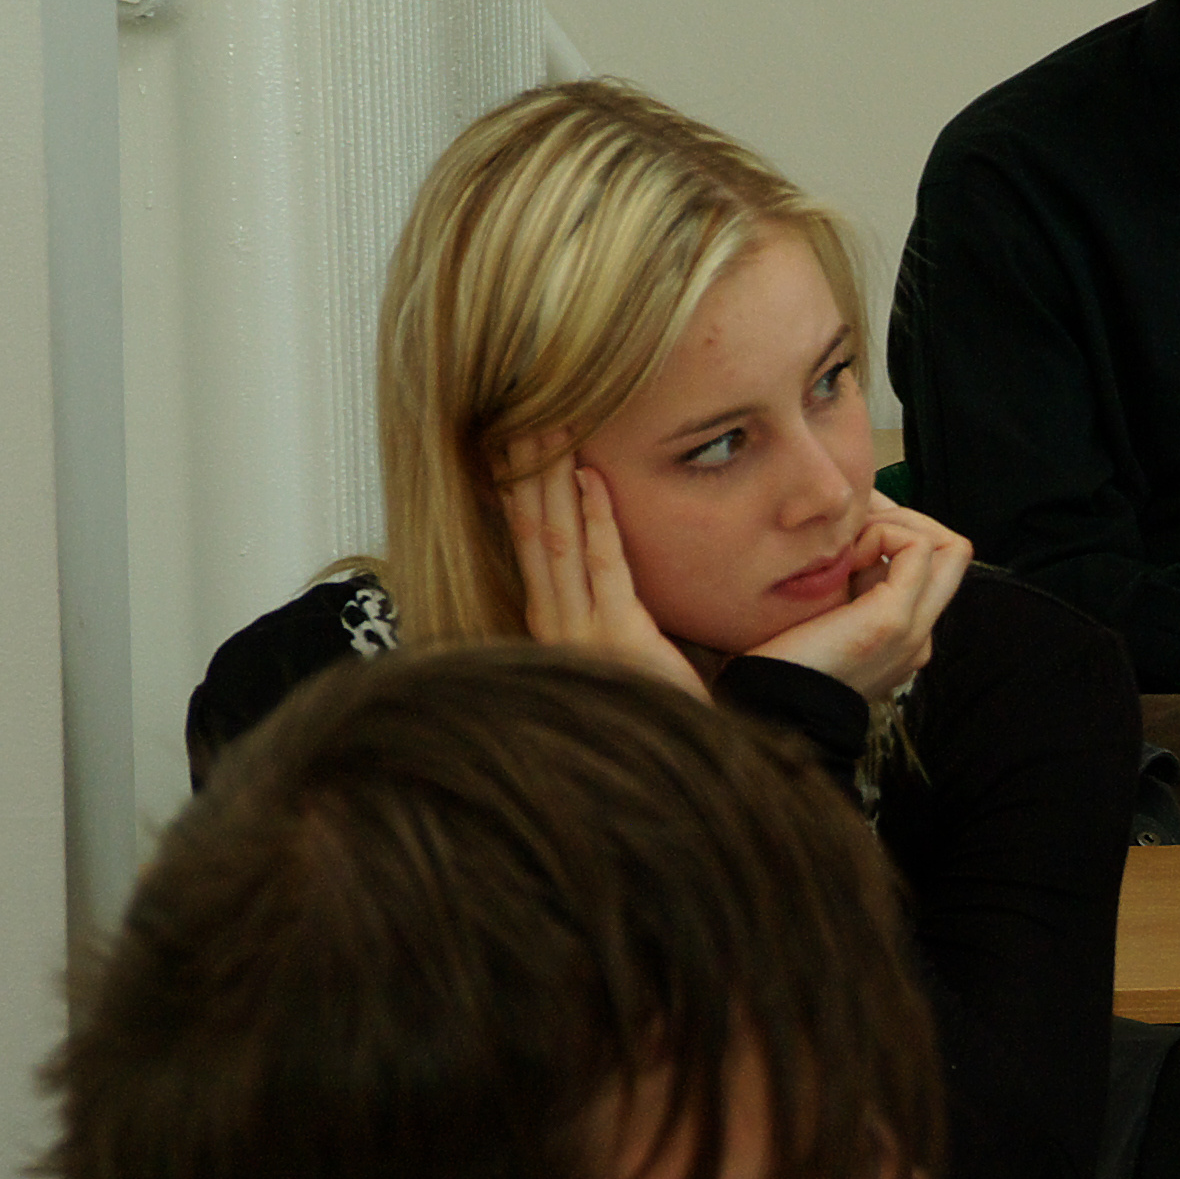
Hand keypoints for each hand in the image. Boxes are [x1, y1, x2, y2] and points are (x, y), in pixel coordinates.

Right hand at [502, 437, 707, 700]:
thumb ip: (599, 604)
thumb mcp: (613, 649)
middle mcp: (554, 624)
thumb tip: (591, 555)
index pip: (524, 541)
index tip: (508, 441)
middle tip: (521, 412)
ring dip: (551, 478)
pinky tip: (592, 477)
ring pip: (557, 538)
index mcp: (550, 624)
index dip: (514, 488)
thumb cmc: (652, 705)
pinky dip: (598, 516)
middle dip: (525, 469)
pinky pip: (604, 564)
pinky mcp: (619, 636)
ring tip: (549, 427)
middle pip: (532, 529)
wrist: (671, 766)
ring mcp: (581, 631)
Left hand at [742, 498, 973, 703]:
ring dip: (899, 524)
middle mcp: (919, 635)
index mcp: (904, 638)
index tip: (850, 531)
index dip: (897, 534)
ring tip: (849, 539)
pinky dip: (884, 534)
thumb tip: (849, 540)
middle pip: (954, 555)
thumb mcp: (822, 618)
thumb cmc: (778, 665)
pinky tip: (845, 554)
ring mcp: (914, 629)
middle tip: (858, 521)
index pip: (929, 567)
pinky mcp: (895, 619)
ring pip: (949, 547)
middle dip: (910, 521)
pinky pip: (917, 549)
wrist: (767, 709)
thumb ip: (846, 589)